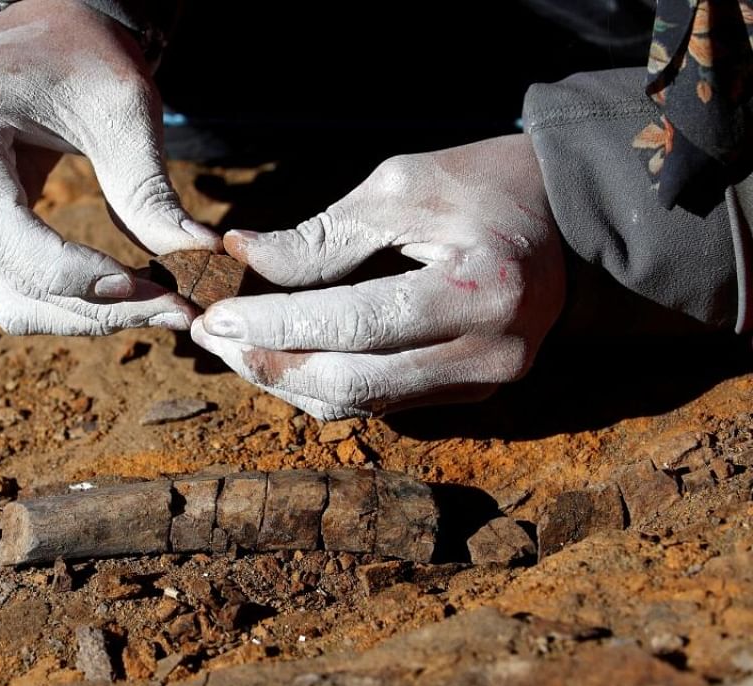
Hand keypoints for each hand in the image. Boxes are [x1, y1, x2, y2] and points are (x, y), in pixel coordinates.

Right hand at [0, 0, 218, 335]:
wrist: (41, 23)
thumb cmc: (79, 50)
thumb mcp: (121, 107)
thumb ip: (148, 187)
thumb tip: (197, 254)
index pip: (5, 236)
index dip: (77, 276)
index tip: (152, 289)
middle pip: (10, 287)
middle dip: (95, 309)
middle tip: (173, 309)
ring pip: (11, 301)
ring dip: (86, 315)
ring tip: (156, 304)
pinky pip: (13, 285)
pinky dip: (71, 298)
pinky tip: (125, 290)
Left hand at [191, 135, 565, 418]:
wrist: (569, 215)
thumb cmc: (484, 186)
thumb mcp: (401, 188)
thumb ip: (323, 236)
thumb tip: (243, 256)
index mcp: (481, 290)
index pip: (356, 324)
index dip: (276, 324)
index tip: (215, 316)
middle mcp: (491, 353)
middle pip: (353, 382)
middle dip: (271, 362)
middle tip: (211, 337)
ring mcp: (485, 382)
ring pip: (361, 405)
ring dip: (289, 381)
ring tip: (234, 347)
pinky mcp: (472, 392)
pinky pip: (382, 403)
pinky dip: (324, 383)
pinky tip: (281, 355)